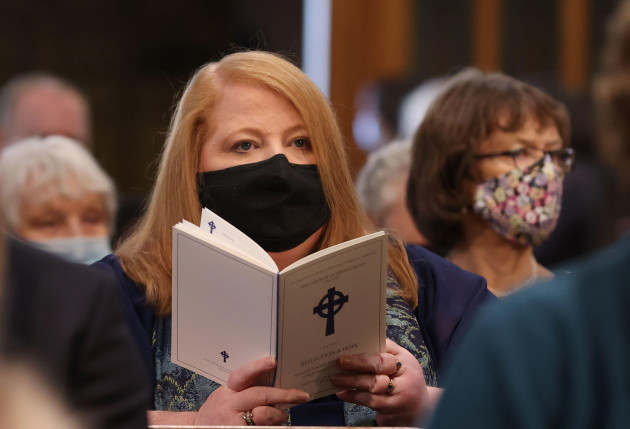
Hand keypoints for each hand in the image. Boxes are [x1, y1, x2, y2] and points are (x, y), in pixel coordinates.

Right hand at [195, 356, 309, 425]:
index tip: (272, 361)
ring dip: (279, 415)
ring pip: (264, 415)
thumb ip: (245, 388)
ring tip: (284, 415)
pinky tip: (276, 425)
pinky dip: (272, 426)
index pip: (242, 375)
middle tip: (301, 395)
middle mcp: (230, 405)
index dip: (258, 367)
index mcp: (228, 391)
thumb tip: (274, 379)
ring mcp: (235, 422)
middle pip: (259, 395)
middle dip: (283, 395)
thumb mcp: (226, 395)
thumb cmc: (219, 411)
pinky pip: (262, 428)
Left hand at [331, 339, 428, 425]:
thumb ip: (385, 351)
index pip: (385, 352)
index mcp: (405, 361)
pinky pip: (369, 402)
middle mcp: (404, 377)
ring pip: (372, 385)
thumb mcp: (401, 362)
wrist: (421, 410)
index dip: (366, 352)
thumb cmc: (405, 380)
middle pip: (379, 367)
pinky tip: (341, 393)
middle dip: (357, 364)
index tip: (347, 350)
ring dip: (351, 381)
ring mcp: (399, 395)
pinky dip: (354, 397)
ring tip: (335, 378)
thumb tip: (359, 341)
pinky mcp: (391, 410)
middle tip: (338, 362)